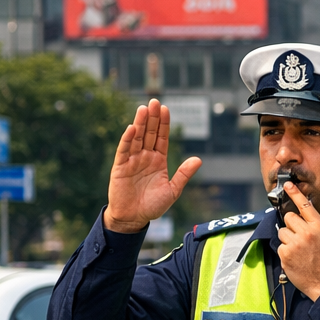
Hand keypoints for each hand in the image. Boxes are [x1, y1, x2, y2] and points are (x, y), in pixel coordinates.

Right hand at [103, 99, 201, 232]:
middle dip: (153, 118)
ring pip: (137, 138)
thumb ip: (184, 174)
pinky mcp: (120, 167)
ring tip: (144, 108)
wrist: (134, 218)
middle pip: (149, 134)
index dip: (164, 124)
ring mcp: (132, 160)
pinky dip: (128, 139)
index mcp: (158, 161)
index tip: (166, 109)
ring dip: (140, 123)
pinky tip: (132, 128)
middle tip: (155, 101)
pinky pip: (124, 150)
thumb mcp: (173, 190)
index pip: (162, 138)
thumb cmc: (153, 205)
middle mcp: (145, 157)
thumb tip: (198, 159)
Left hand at [276, 183, 319, 300]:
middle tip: (298, 237)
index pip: (304, 205)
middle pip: (289, 217)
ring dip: (287, 240)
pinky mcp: (286, 254)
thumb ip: (316, 225)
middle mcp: (307, 233)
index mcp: (319, 227)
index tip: (287, 185)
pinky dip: (285, 252)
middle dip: (291, 225)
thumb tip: (301, 216)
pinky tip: (296, 259)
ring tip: (299, 251)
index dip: (294, 193)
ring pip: (282, 232)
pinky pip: (280, 246)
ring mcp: (295, 243)